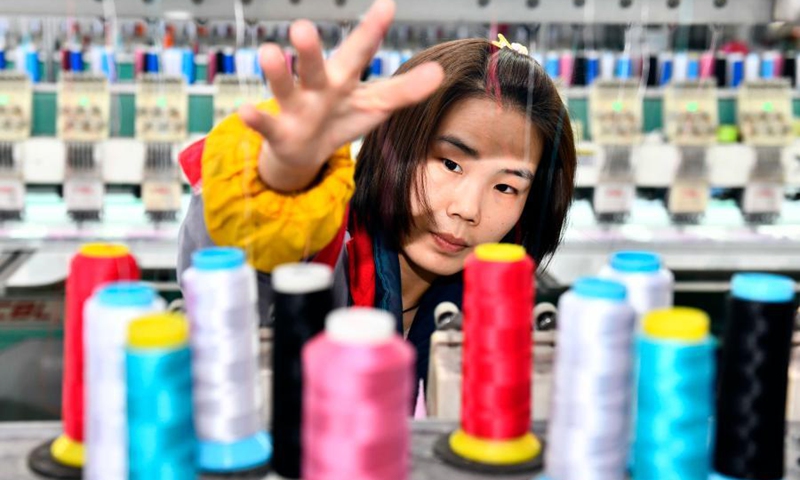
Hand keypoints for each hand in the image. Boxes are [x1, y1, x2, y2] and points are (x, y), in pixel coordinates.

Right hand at [239, 0, 444, 192]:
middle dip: (310, 48)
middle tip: (302, 26)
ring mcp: (295, 106)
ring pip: (285, 87)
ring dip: (277, 72)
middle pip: (315, 65)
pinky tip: (244, 111)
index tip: (386, 5)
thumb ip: (405, 90)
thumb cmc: (343, 118)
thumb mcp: (376, 105)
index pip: (359, 52)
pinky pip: (267, 125)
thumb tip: (440, 71)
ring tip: (268, 52)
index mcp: (343, 78)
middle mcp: (317, 86)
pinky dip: (256, 119)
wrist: (305, 151)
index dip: (372, 31)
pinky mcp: (279, 131)